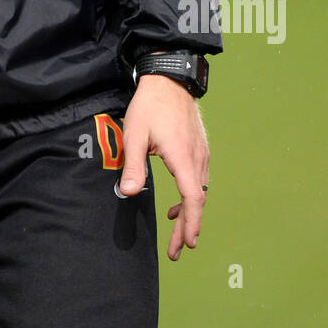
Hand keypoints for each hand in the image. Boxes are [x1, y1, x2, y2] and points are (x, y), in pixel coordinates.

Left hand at [116, 73, 208, 261]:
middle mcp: (197, 158)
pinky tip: (178, 201)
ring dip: (189, 212)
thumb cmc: (150, 106)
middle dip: (188, 227)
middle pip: (197, 201)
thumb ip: (133, 165)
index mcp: (183, 158)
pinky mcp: (199, 147)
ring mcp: (201, 153)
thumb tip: (127, 193)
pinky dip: (190, 195)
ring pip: (199, 191)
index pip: (192, 199)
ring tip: (176, 229)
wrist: (169, 79)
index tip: (187, 244)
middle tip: (177, 249)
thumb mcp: (135, 135)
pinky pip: (198, 179)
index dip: (190, 224)